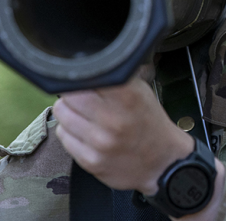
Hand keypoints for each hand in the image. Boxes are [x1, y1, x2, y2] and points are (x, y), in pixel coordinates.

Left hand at [53, 76, 192, 194]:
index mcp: (128, 97)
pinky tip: (86, 133)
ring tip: (85, 116)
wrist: (163, 161)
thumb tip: (85, 65)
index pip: (86, 76)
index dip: (83, 76)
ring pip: (62, 114)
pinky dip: (71, 132)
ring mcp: (101, 143)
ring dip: (70, 112)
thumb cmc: (149, 122)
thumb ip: (114, 77)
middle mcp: (114, 120)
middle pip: (69, 95)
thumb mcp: (140, 91)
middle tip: (84, 98)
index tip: (85, 79)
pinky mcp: (91, 161)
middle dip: (74, 94)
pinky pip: (63, 136)